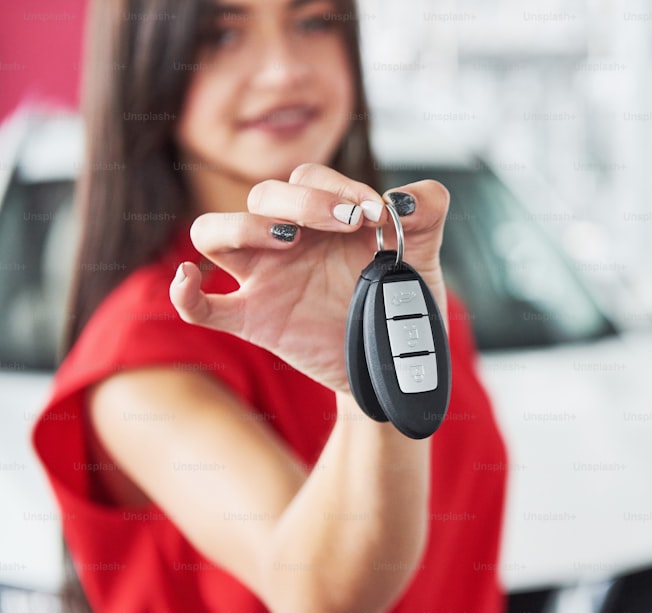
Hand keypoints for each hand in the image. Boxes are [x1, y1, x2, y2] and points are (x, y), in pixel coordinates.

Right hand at [169, 163, 449, 393]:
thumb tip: (403, 198)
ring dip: (242, 227)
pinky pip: (202, 307)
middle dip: (301, 200)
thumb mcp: (425, 252)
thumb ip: (428, 209)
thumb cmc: (401, 298)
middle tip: (346, 222)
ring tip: (288, 240)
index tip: (376, 214)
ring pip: (213, 234)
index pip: (307, 177)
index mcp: (322, 216)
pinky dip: (183, 294)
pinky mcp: (253, 321)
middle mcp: (287, 240)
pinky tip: (186, 280)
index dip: (337, 186)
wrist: (396, 357)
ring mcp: (264, 279)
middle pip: (261, 196)